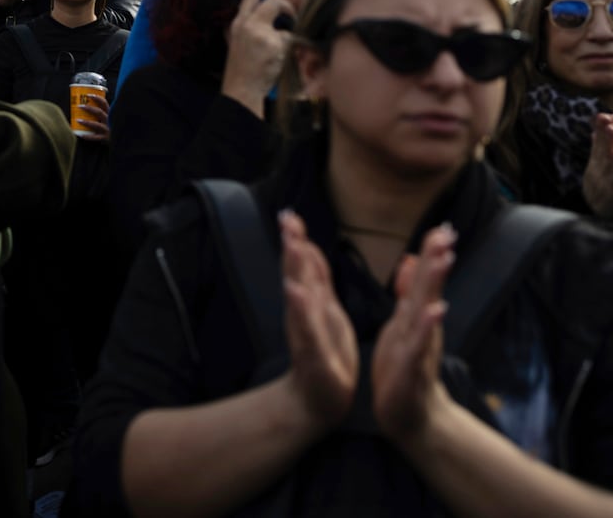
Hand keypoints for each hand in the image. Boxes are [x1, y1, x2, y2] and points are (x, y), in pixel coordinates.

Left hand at [74, 89, 110, 140]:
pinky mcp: (106, 138)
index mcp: (110, 114)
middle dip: (89, 108)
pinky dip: (88, 136)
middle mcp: (110, 121)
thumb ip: (101, 113)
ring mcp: (108, 130)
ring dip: (86, 122)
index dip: (97, 98)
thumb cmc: (111, 128)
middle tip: (79, 106)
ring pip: (96, 125)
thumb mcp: (109, 118)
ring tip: (78, 120)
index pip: (104, 104)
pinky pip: (95, 137)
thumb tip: (85, 106)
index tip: (88, 95)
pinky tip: (80, 134)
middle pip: (99, 112)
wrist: (121, 139)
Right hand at [221, 0, 295, 109]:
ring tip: (277, 54)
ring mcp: (260, 33)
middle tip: (291, 17)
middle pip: (273, 1)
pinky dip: (292, 51)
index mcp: (238, 23)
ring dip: (288, 38)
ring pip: (287, 24)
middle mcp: (247, 24)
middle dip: (286, 7)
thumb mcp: (237, 43)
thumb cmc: (241, 69)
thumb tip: (271, 19)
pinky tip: (281, 62)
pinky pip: (293, 40)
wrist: (240, 90)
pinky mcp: (273, 43)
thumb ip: (250, 27)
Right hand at [280, 211, 357, 429]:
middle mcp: (305, 313)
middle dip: (292, 247)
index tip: (290, 213)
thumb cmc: (325, 353)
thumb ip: (313, 276)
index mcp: (312, 300)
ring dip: (295, 272)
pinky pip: (308, 330)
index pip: (303, 263)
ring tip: (293, 247)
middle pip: (296, 274)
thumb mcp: (322, 309)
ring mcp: (306, 332)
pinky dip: (302, 312)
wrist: (318, 399)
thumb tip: (303, 243)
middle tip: (287, 221)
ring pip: (300, 298)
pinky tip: (297, 294)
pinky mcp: (313, 355)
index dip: (296, 238)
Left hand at [374, 225, 455, 440]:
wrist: (411, 416)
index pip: (424, 279)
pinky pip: (419, 344)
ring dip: (434, 285)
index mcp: (415, 316)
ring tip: (442, 260)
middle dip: (437, 259)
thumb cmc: (404, 368)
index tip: (441, 225)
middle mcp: (421, 327)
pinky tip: (436, 310)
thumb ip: (409, 294)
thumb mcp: (403, 325)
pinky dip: (427, 327)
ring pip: (428, 311)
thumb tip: (412, 259)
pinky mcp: (412, 367)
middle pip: (430, 288)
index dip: (431, 253)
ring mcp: (419, 346)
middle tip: (447, 232)